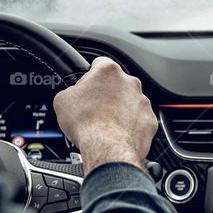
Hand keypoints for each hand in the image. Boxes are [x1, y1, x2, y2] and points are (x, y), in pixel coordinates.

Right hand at [53, 57, 156, 174]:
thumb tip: (72, 96)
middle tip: (94, 110)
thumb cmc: (88, 124)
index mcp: (108, 72)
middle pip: (116, 84)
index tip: (87, 85)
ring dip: (119, 110)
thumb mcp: (62, 100)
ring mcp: (142, 102)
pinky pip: (139, 120)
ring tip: (105, 125)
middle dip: (106, 95)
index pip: (99, 64)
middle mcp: (129, 83)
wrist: (108, 149)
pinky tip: (117, 134)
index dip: (90, 75)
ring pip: (129, 102)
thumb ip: (71, 91)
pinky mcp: (150, 120)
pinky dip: (130, 126)